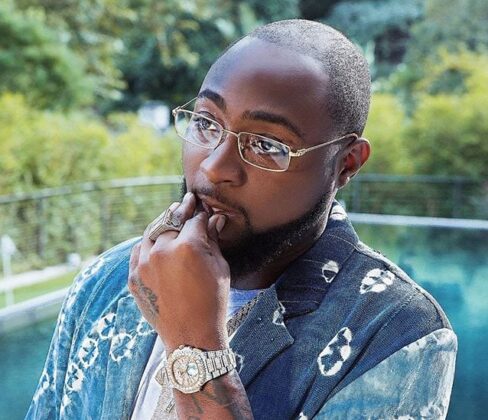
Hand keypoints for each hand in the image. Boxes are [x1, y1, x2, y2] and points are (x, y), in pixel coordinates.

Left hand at [128, 192, 229, 352]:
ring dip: (163, 222)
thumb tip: (214, 219)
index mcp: (188, 247)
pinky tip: (155, 239)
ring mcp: (144, 264)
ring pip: (152, 231)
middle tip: (187, 202)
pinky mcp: (133, 278)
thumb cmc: (212, 303)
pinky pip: (138, 250)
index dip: (201, 212)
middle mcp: (162, 251)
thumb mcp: (220, 269)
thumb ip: (213, 240)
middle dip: (181, 210)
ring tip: (170, 216)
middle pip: (171, 220)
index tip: (202, 206)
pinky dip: (148, 242)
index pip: (195, 220)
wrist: (191, 337)